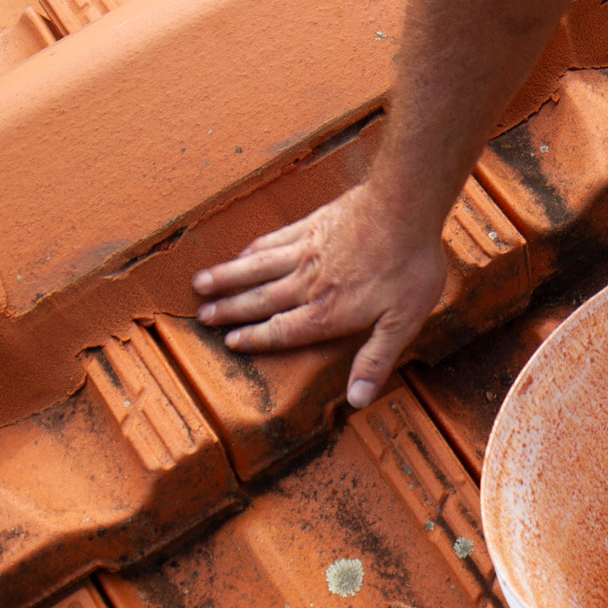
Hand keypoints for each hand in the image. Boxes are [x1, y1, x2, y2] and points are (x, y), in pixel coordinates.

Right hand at [192, 181, 446, 407]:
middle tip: (202, 317)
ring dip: (227, 278)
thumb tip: (357, 399)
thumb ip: (376, 360)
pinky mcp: (311, 225)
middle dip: (230, 311)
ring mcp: (306, 251)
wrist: (404, 207)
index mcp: (327, 312)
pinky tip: (240, 253)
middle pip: (261, 300)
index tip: (230, 342)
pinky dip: (251, 249)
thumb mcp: (403, 322)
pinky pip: (272, 240)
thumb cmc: (409, 266)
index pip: (282, 331)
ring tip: (199, 285)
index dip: (255, 338)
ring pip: (257, 268)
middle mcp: (308, 284)